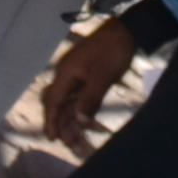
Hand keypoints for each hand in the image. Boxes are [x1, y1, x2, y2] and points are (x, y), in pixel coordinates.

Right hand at [34, 18, 141, 144]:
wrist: (126, 32)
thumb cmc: (112, 53)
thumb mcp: (102, 78)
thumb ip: (89, 100)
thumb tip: (79, 122)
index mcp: (66, 72)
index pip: (54, 100)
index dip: (52, 120)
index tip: (52, 138)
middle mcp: (67, 74)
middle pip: (58, 103)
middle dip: (61, 124)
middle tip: (69, 144)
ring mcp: (77, 74)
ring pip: (69, 102)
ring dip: (71, 120)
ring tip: (77, 140)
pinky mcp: (87, 76)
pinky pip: (79, 97)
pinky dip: (80, 111)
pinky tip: (85, 123)